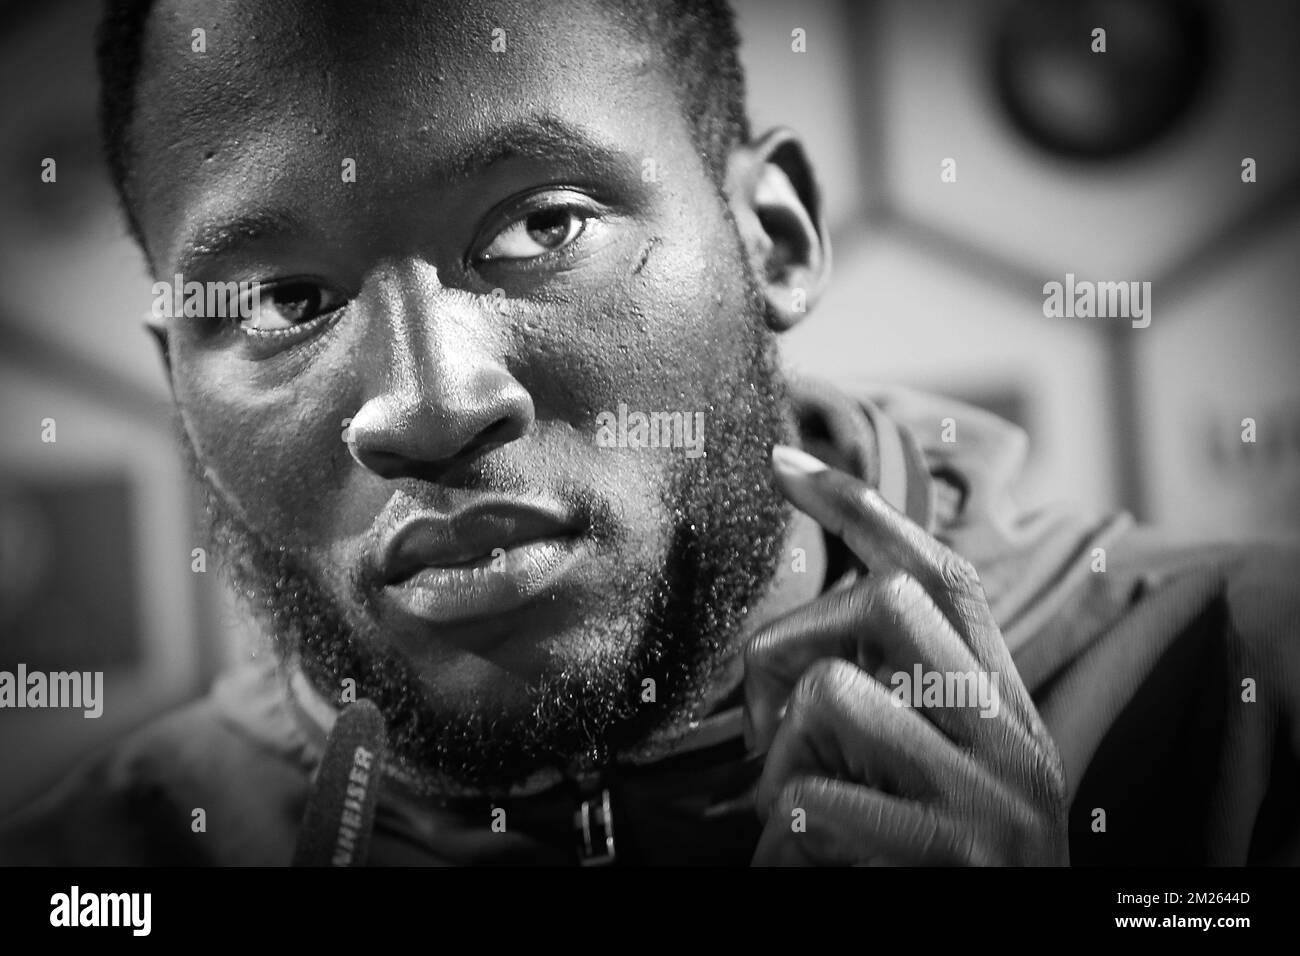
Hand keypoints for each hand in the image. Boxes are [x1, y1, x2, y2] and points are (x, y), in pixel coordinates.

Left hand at [743, 445, 1068, 865]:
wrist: (1008, 950)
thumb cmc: (944, 867)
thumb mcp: (948, 767)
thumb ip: (910, 695)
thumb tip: (827, 629)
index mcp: (1006, 705)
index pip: (941, 571)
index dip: (863, 509)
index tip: (784, 463)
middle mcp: (1013, 736)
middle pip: (885, 604)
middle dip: (795, 652)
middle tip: (773, 736)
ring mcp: (990, 796)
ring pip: (836, 694)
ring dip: (786, 758)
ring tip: (799, 814)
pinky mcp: (951, 854)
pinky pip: (812, 797)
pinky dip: (780, 834)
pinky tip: (806, 865)